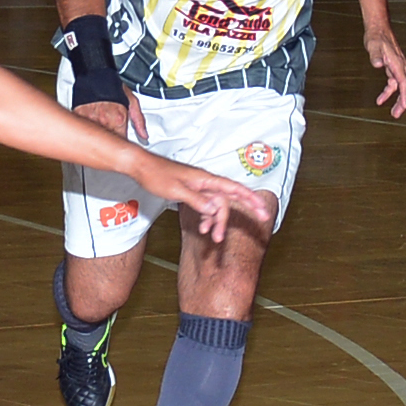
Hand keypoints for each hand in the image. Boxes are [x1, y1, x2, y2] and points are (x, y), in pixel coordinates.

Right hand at [75, 90, 145, 142]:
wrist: (96, 74)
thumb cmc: (113, 86)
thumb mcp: (133, 101)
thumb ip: (139, 121)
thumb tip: (144, 135)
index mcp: (119, 120)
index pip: (122, 142)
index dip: (123, 145)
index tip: (122, 144)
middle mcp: (104, 121)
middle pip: (108, 142)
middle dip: (111, 141)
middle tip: (112, 135)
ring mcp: (91, 119)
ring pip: (95, 137)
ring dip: (99, 136)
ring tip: (101, 129)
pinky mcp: (79, 116)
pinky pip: (83, 129)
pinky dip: (87, 129)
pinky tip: (90, 125)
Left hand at [137, 155, 273, 241]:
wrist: (142, 167)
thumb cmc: (157, 175)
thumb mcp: (177, 191)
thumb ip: (197, 200)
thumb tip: (214, 209)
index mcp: (205, 179)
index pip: (234, 188)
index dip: (251, 198)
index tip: (263, 208)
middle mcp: (205, 182)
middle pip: (228, 200)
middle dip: (239, 214)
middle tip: (257, 222)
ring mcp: (199, 188)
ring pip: (216, 206)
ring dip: (217, 222)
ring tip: (215, 237)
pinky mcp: (192, 192)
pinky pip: (206, 207)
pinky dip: (206, 218)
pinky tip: (202, 228)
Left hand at [363, 23, 405, 114]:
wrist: (378, 28)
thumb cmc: (376, 37)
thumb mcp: (374, 46)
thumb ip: (376, 55)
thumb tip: (377, 64)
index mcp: (397, 64)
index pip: (403, 83)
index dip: (404, 96)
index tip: (404, 106)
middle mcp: (400, 67)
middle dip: (403, 102)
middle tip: (397, 114)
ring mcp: (397, 68)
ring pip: (401, 87)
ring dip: (397, 100)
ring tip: (393, 113)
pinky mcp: (392, 68)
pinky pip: (394, 83)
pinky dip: (389, 92)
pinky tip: (380, 99)